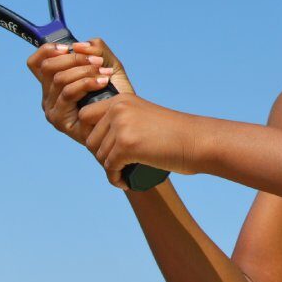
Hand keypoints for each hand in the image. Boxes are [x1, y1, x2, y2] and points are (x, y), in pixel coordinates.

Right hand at [26, 38, 134, 140]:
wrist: (127, 120)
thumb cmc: (116, 93)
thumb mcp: (107, 63)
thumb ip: (95, 49)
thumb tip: (77, 46)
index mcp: (54, 82)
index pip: (36, 62)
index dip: (47, 50)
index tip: (68, 48)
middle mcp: (49, 96)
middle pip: (48, 67)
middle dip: (74, 59)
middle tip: (97, 61)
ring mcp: (52, 109)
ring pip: (60, 79)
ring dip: (84, 71)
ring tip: (104, 72)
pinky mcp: (60, 120)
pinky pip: (68, 93)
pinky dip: (87, 83)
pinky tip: (102, 82)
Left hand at [77, 94, 208, 189]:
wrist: (196, 141)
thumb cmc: (174, 134)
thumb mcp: (143, 116)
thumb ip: (125, 117)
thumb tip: (95, 137)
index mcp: (120, 100)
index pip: (85, 116)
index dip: (92, 134)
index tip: (106, 148)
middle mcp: (118, 109)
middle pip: (90, 139)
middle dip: (101, 155)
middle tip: (118, 165)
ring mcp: (121, 126)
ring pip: (100, 155)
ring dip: (110, 169)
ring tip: (125, 173)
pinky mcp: (126, 145)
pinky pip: (109, 168)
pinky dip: (115, 179)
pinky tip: (124, 182)